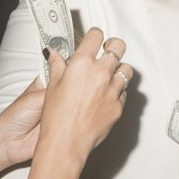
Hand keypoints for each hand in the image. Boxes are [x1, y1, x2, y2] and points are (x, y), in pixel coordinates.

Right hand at [33, 28, 131, 178]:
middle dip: (113, 46)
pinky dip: (117, 91)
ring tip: (107, 77)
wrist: (66, 143)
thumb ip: (57, 65)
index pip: (96, 35)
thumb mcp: (52, 86)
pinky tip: (105, 97)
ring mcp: (112, 90)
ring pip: (126, 69)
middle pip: (119, 46)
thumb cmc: (56, 116)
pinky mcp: (119, 106)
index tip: (93, 40)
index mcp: (82, 64)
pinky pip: (123, 92)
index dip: (94, 36)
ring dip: (118, 70)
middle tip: (107, 52)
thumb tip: (53, 53)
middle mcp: (101, 73)